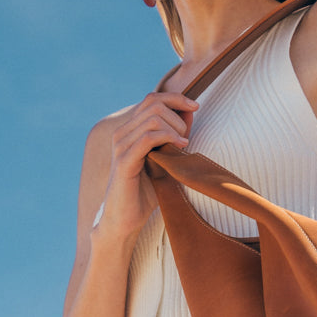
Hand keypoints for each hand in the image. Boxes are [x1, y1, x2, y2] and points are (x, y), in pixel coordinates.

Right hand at [95, 92, 196, 237]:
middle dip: (177, 115)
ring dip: (175, 128)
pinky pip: (148, 138)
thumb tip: (190, 110)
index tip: (195, 106)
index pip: (152, 98)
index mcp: (130, 130)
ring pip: (153, 118)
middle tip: (185, 137)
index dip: (176, 97)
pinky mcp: (124, 161)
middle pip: (153, 103)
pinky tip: (180, 147)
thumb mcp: (166, 157)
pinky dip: (168, 137)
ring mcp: (121, 146)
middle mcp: (122, 133)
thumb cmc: (146, 190)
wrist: (125, 218)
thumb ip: (176, 134)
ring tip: (182, 144)